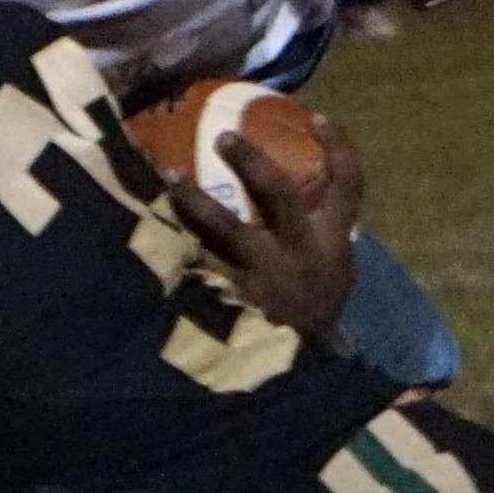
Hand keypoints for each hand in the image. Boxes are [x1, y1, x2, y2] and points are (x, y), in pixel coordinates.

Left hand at [165, 104, 365, 335]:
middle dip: (252, 162)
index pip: (347, 187)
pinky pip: (198, 263)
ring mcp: (261, 275)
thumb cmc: (317, 316)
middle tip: (224, 136)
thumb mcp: (336, 275)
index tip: (317, 118)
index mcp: (331, 244)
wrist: (300, 374)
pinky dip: (172, 246)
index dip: (337, 149)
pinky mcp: (230, 296)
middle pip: (278, 195)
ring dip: (195, 199)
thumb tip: (301, 191)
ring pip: (227, 230)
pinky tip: (146, 227)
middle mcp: (298, 253)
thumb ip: (322, 237)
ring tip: (168, 174)